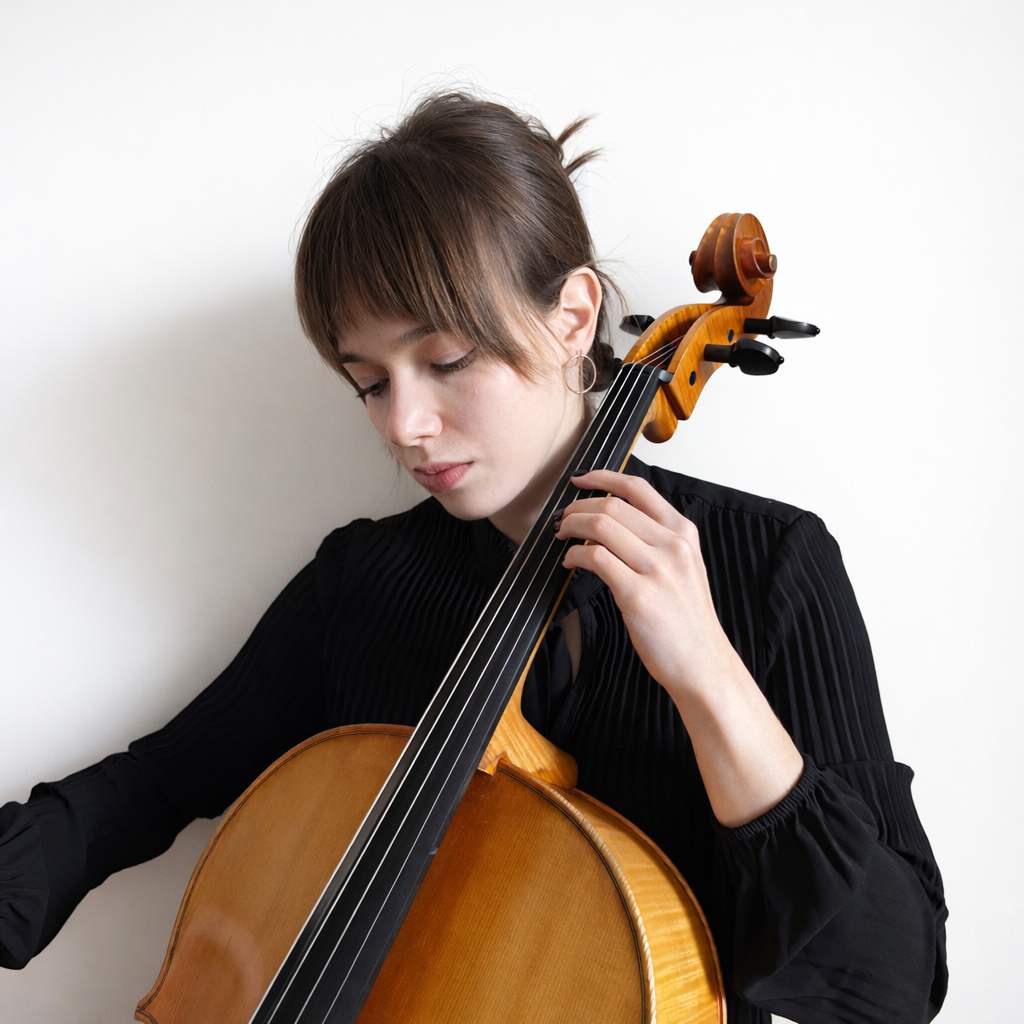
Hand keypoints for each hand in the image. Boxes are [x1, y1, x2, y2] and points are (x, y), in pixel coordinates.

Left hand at [555, 469, 803, 826]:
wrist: (703, 664)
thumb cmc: (687, 620)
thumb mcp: (685, 567)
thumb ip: (658, 540)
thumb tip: (615, 519)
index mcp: (684, 533)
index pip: (637, 488)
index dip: (602, 477)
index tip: (580, 479)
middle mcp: (673, 546)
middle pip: (612, 505)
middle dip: (578, 507)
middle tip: (562, 518)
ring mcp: (657, 569)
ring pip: (601, 527)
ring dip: (571, 528)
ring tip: (561, 537)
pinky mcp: (638, 595)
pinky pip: (595, 559)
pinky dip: (574, 556)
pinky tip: (570, 563)